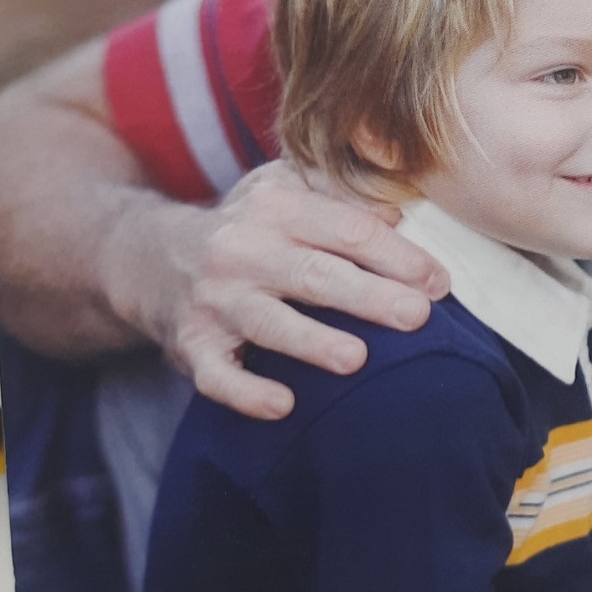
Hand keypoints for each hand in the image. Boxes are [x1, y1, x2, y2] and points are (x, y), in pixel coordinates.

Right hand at [140, 160, 449, 420]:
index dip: (396, 255)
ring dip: (312, 341)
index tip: (438, 281)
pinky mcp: (192, 346)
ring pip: (268, 322)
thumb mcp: (287, 186)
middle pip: (315, 274)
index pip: (346, 229)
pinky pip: (218, 375)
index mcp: (276, 206)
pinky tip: (282, 405)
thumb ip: (344, 186)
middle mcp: (242, 249)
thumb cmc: (251, 224)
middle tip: (417, 316)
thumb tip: (406, 202)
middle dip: (369, 295)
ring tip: (356, 359)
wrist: (153, 257)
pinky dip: (246, 391)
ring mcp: (215, 300)